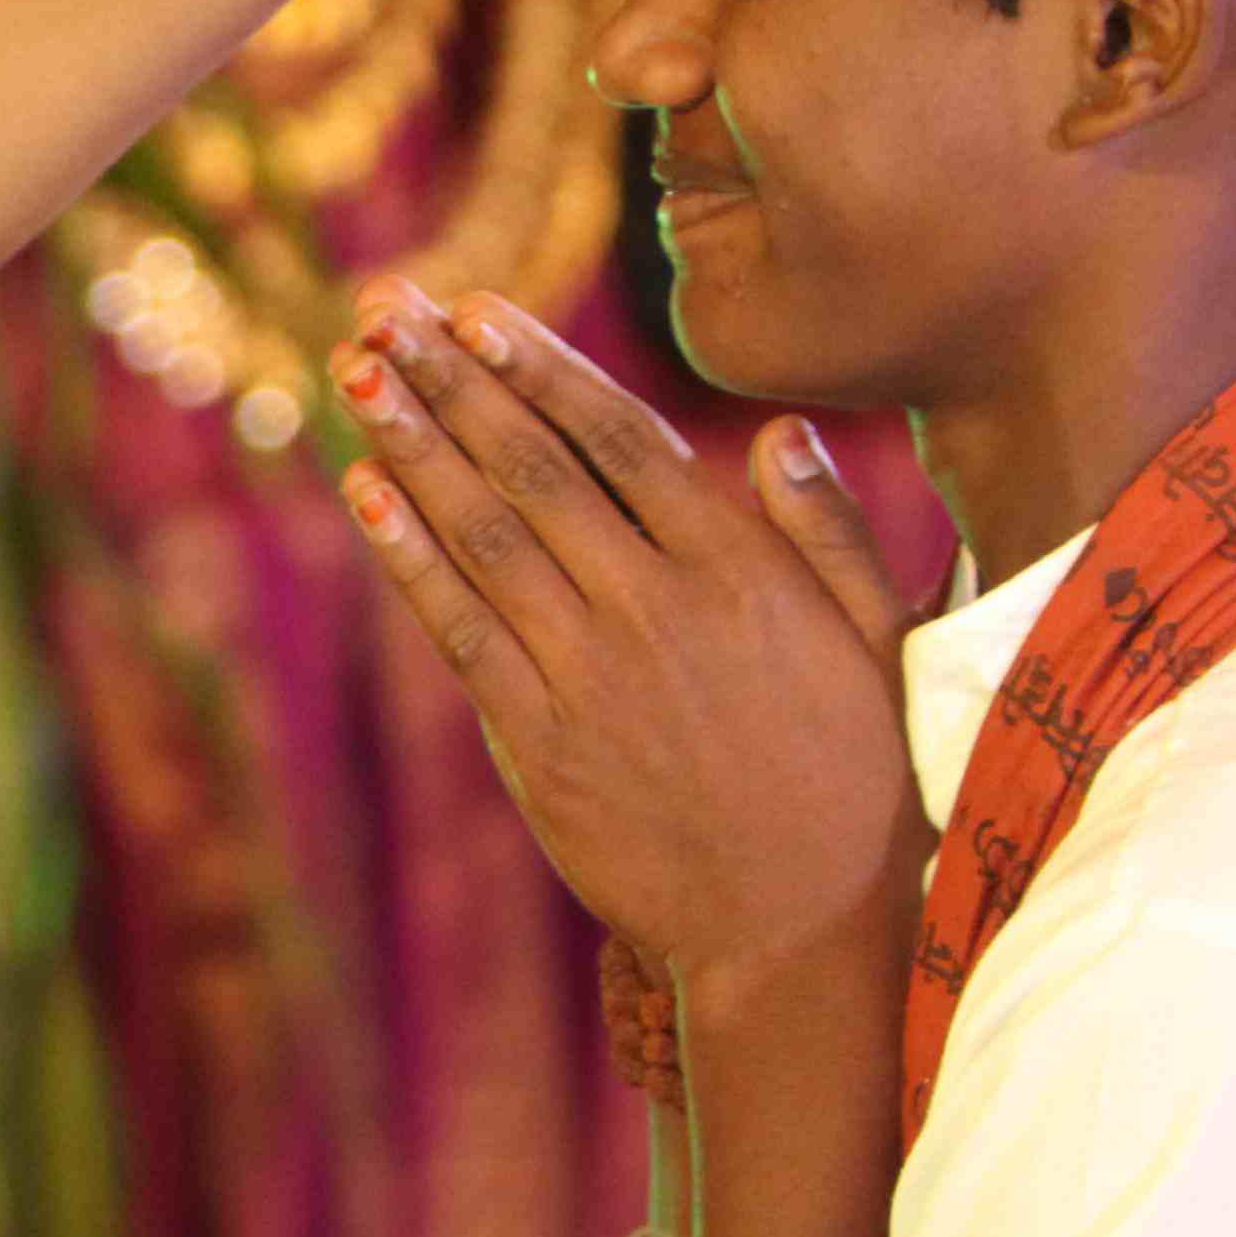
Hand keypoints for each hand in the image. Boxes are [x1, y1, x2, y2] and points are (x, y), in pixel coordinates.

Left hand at [327, 281, 923, 979]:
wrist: (806, 929)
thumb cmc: (859, 780)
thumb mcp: (882, 643)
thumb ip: (830, 534)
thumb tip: (784, 434)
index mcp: (738, 568)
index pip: (618, 438)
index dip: (539, 368)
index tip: (474, 307)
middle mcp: (656, 606)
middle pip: (531, 467)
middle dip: (449, 379)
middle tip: (380, 308)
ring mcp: (591, 675)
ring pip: (481, 534)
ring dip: (410, 445)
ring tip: (353, 372)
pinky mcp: (541, 743)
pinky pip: (458, 631)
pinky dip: (407, 556)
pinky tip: (364, 490)